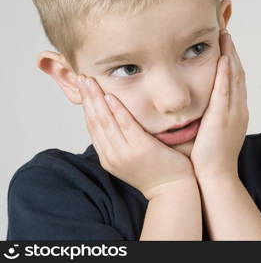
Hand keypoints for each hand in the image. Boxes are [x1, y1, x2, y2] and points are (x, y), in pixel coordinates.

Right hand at [76, 75, 195, 199]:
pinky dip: (116, 110)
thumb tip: (116, 121)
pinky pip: (126, 125)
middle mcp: (112, 156)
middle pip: (94, 122)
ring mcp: (125, 153)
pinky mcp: (140, 149)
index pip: (92, 127)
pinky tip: (110, 96)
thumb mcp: (131, 158)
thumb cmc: (156, 172)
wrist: (172, 191)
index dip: (86, 106)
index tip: (83, 89)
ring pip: (105, 121)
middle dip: (87, 98)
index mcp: (108, 157)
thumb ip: (122, 142)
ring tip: (89, 81)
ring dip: (96, 99)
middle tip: (81, 78)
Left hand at [190, 29, 248, 180]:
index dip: (231, 58)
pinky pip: (226, 91)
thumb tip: (197, 102)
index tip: (224, 42)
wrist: (215, 176)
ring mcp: (233, 112)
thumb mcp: (211, 130)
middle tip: (226, 28)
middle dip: (232, 49)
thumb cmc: (209, 156)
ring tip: (226, 33)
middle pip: (237, 72)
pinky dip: (226, 73)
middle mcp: (238, 108)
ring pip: (234, 77)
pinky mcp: (223, 118)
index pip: (234, 78)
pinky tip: (224, 57)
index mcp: (235, 111)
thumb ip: (207, 113)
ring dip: (231, 54)